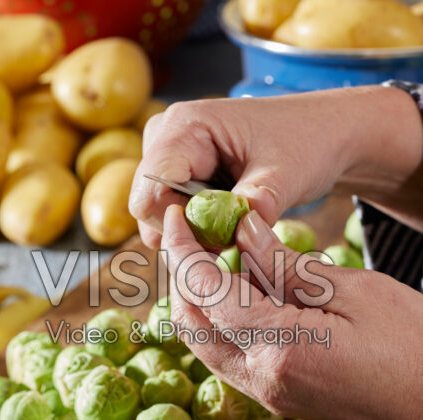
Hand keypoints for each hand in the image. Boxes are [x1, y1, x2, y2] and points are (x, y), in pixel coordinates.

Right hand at [130, 85, 422, 247]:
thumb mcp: (288, 173)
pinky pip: (173, 210)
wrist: (321, 132)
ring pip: (159, 211)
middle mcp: (167, 136)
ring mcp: (171, 153)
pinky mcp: (180, 169)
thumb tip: (240, 233)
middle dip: (185, 231)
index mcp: (185, 126)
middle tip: (230, 240)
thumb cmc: (306, 141)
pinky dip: (197, 227)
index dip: (176, 224)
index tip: (216, 239)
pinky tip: (226, 226)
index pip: (150, 190)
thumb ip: (260, 201)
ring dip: (192, 232)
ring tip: (233, 230)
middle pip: (149, 204)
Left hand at [161, 205, 422, 419]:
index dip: (183, 250)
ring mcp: (266, 395)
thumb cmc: (414, 345)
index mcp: (280, 349)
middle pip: (190, 323)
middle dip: (183, 275)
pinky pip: (227, 358)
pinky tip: (241, 295)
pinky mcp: (276, 398)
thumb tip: (244, 231)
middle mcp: (261, 380)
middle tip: (193, 235)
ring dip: (198, 301)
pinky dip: (220, 323)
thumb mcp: (354, 291)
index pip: (206, 293)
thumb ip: (287, 265)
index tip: (175, 217)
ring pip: (203, 344)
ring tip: (217, 259)